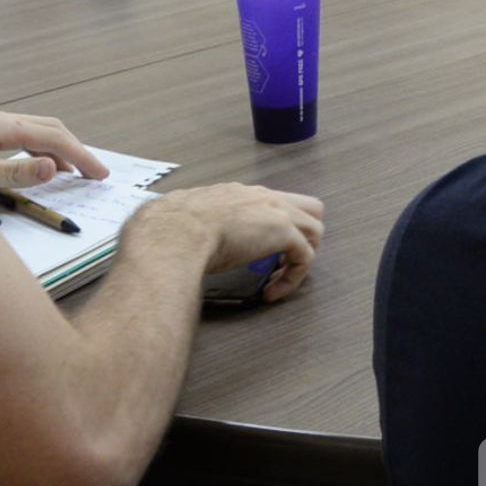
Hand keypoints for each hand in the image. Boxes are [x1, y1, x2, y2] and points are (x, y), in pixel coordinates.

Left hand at [0, 107, 109, 188]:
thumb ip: (14, 174)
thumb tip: (53, 167)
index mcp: (1, 127)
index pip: (53, 138)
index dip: (80, 155)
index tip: (99, 173)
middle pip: (50, 127)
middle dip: (75, 149)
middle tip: (94, 173)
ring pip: (36, 129)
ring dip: (57, 149)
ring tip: (71, 174)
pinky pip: (21, 135)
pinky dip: (38, 149)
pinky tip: (36, 166)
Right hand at [156, 182, 324, 301]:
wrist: (174, 232)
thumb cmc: (170, 230)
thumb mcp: (186, 224)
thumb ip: (192, 228)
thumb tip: (178, 241)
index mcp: (238, 194)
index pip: (271, 204)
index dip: (271, 230)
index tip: (254, 255)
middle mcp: (263, 197)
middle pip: (308, 208)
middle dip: (303, 234)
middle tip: (281, 261)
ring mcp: (277, 212)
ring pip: (315, 230)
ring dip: (301, 258)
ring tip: (278, 280)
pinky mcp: (284, 232)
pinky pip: (305, 256)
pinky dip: (293, 277)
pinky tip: (271, 292)